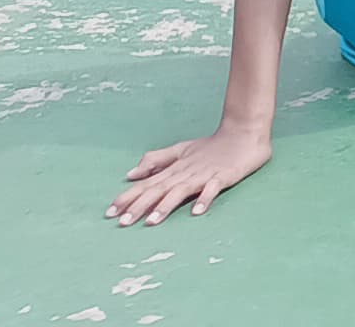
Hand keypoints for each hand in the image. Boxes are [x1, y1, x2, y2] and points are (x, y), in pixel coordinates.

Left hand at [107, 124, 271, 224]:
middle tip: (123, 222)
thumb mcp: (180, 150)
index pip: (147, 184)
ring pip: (181, 191)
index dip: (128, 197)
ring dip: (166, 206)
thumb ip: (156, 161)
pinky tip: (196, 212)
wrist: (244, 132)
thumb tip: (131, 174)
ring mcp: (204, 175)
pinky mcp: (223, 176)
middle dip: (140, 206)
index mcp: (174, 169)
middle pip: (159, 190)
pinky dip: (204, 199)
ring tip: (152, 221)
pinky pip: (212, 189)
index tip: (110, 212)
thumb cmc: (211, 145)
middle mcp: (185, 173)